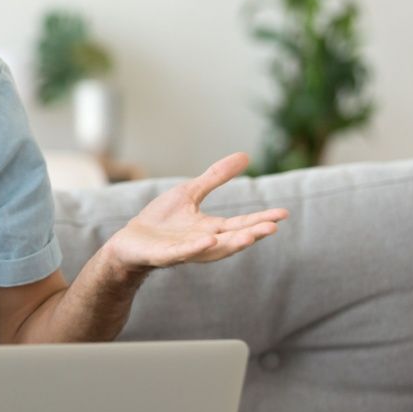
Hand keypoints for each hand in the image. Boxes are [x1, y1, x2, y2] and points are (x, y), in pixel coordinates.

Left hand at [103, 152, 288, 273]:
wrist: (129, 241)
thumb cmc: (161, 220)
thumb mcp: (190, 193)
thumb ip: (216, 178)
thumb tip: (245, 155)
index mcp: (211, 228)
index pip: (241, 224)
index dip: (261, 219)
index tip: (283, 213)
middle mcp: (203, 242)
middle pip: (232, 239)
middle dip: (252, 234)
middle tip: (273, 227)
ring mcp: (184, 250)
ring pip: (212, 250)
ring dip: (232, 244)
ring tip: (250, 236)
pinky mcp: (164, 255)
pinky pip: (182, 253)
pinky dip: (195, 247)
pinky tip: (209, 240)